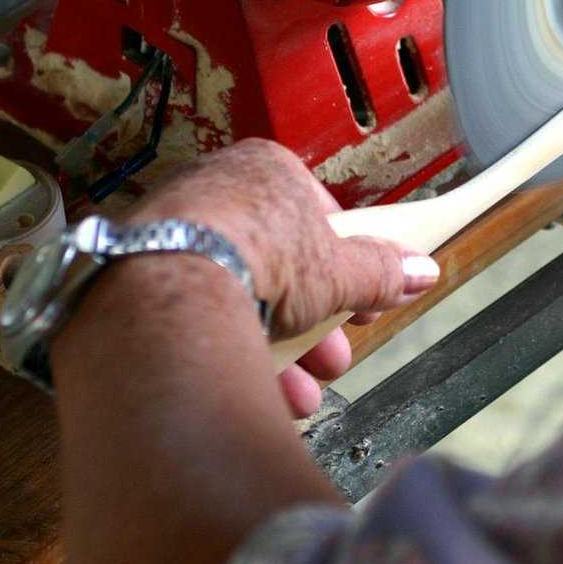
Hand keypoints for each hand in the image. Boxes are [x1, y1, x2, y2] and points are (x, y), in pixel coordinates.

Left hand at [115, 139, 438, 415]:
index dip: (343, 264)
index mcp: (267, 170)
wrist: (171, 285)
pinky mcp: (138, 276)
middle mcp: (215, 190)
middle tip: (333, 359)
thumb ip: (381, 271)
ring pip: (237, 296)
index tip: (356, 304)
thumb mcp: (339, 270)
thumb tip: (424, 270)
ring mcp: (173, 232)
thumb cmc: (261, 255)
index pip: (316, 214)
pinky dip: (226, 351)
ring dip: (277, 350)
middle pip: (278, 264)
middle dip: (313, 323)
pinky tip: (252, 391)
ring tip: (301, 394)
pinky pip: (196, 314)